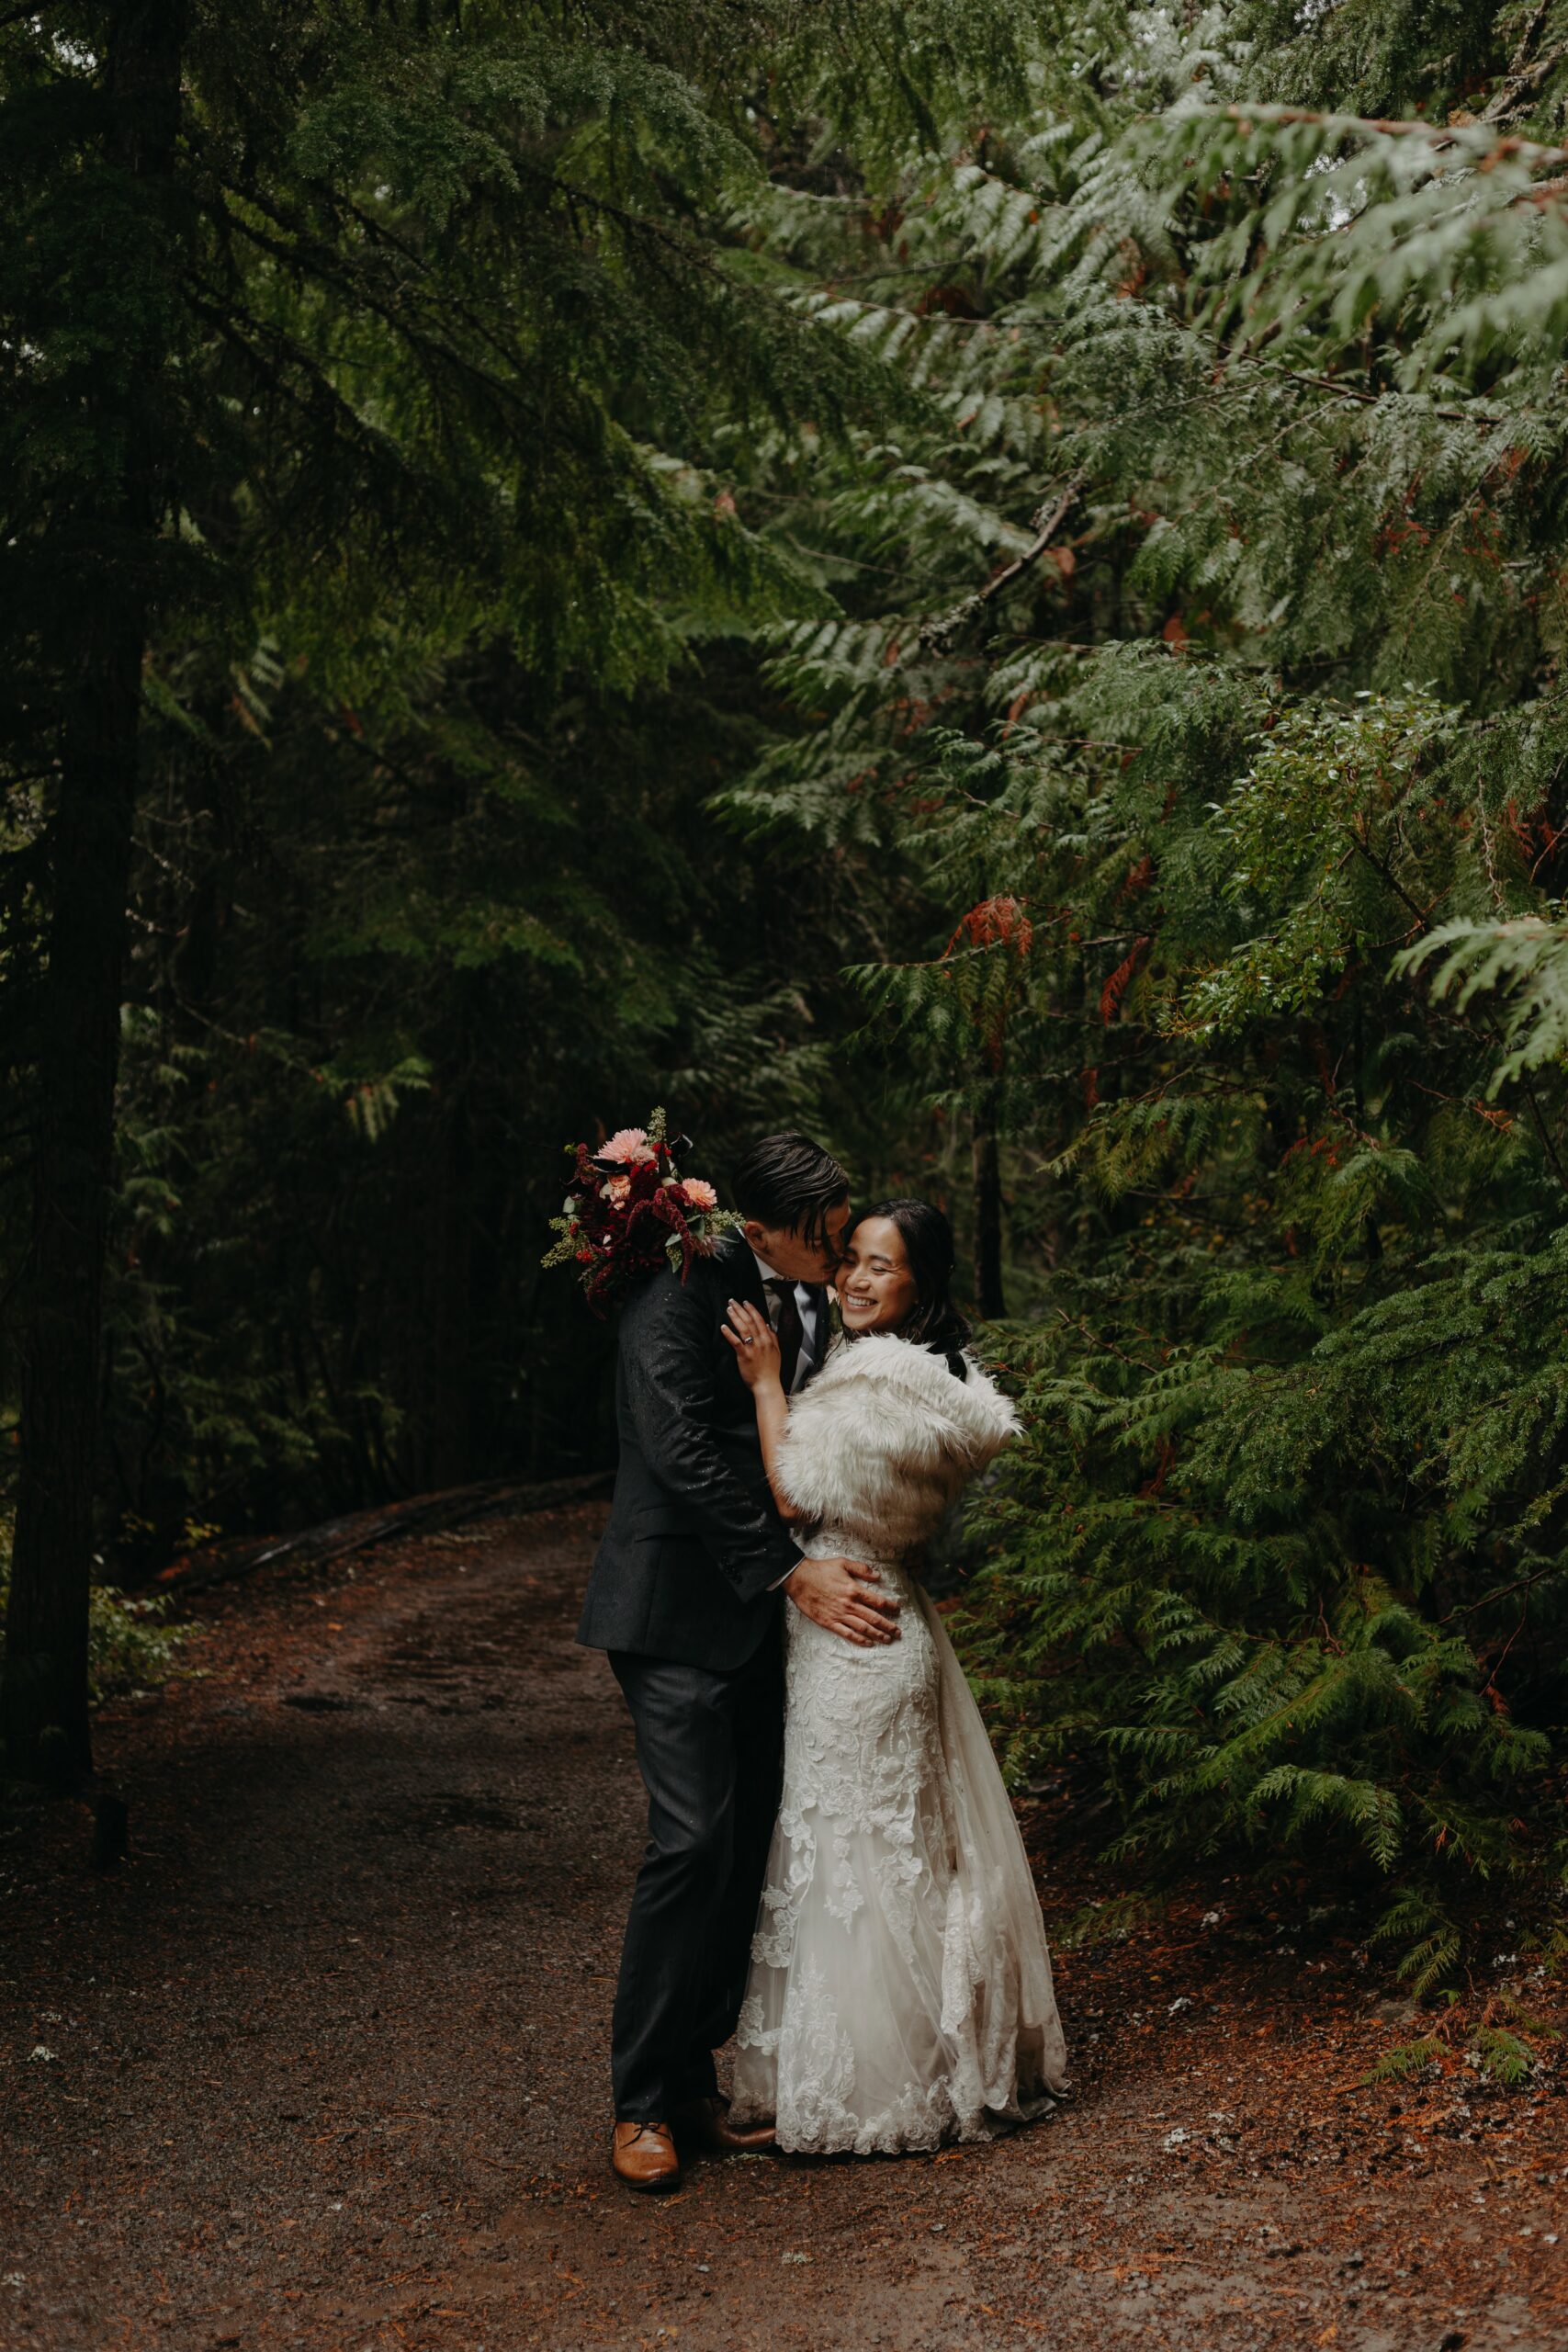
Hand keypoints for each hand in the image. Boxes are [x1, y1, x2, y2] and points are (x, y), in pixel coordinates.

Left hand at [722, 1298, 781, 1391]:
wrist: (767, 1384)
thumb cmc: (771, 1371)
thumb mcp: (776, 1352)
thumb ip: (773, 1338)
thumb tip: (768, 1326)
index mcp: (769, 1340)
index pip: (760, 1320)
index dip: (752, 1310)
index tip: (746, 1303)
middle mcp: (761, 1342)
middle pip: (750, 1321)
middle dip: (741, 1309)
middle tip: (733, 1301)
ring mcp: (753, 1348)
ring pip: (743, 1328)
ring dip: (735, 1317)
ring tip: (729, 1309)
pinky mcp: (744, 1355)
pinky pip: (735, 1342)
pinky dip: (729, 1333)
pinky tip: (723, 1327)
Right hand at [785, 1554, 900, 1646]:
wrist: (799, 1579)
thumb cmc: (821, 1570)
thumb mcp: (843, 1563)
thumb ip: (862, 1569)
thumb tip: (878, 1575)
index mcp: (854, 1590)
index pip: (878, 1601)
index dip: (891, 1607)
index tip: (898, 1611)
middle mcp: (849, 1605)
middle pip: (874, 1618)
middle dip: (888, 1626)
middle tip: (898, 1632)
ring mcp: (839, 1615)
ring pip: (863, 1628)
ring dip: (878, 1635)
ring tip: (888, 1639)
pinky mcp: (829, 1622)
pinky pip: (847, 1633)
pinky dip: (859, 1640)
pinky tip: (868, 1643)